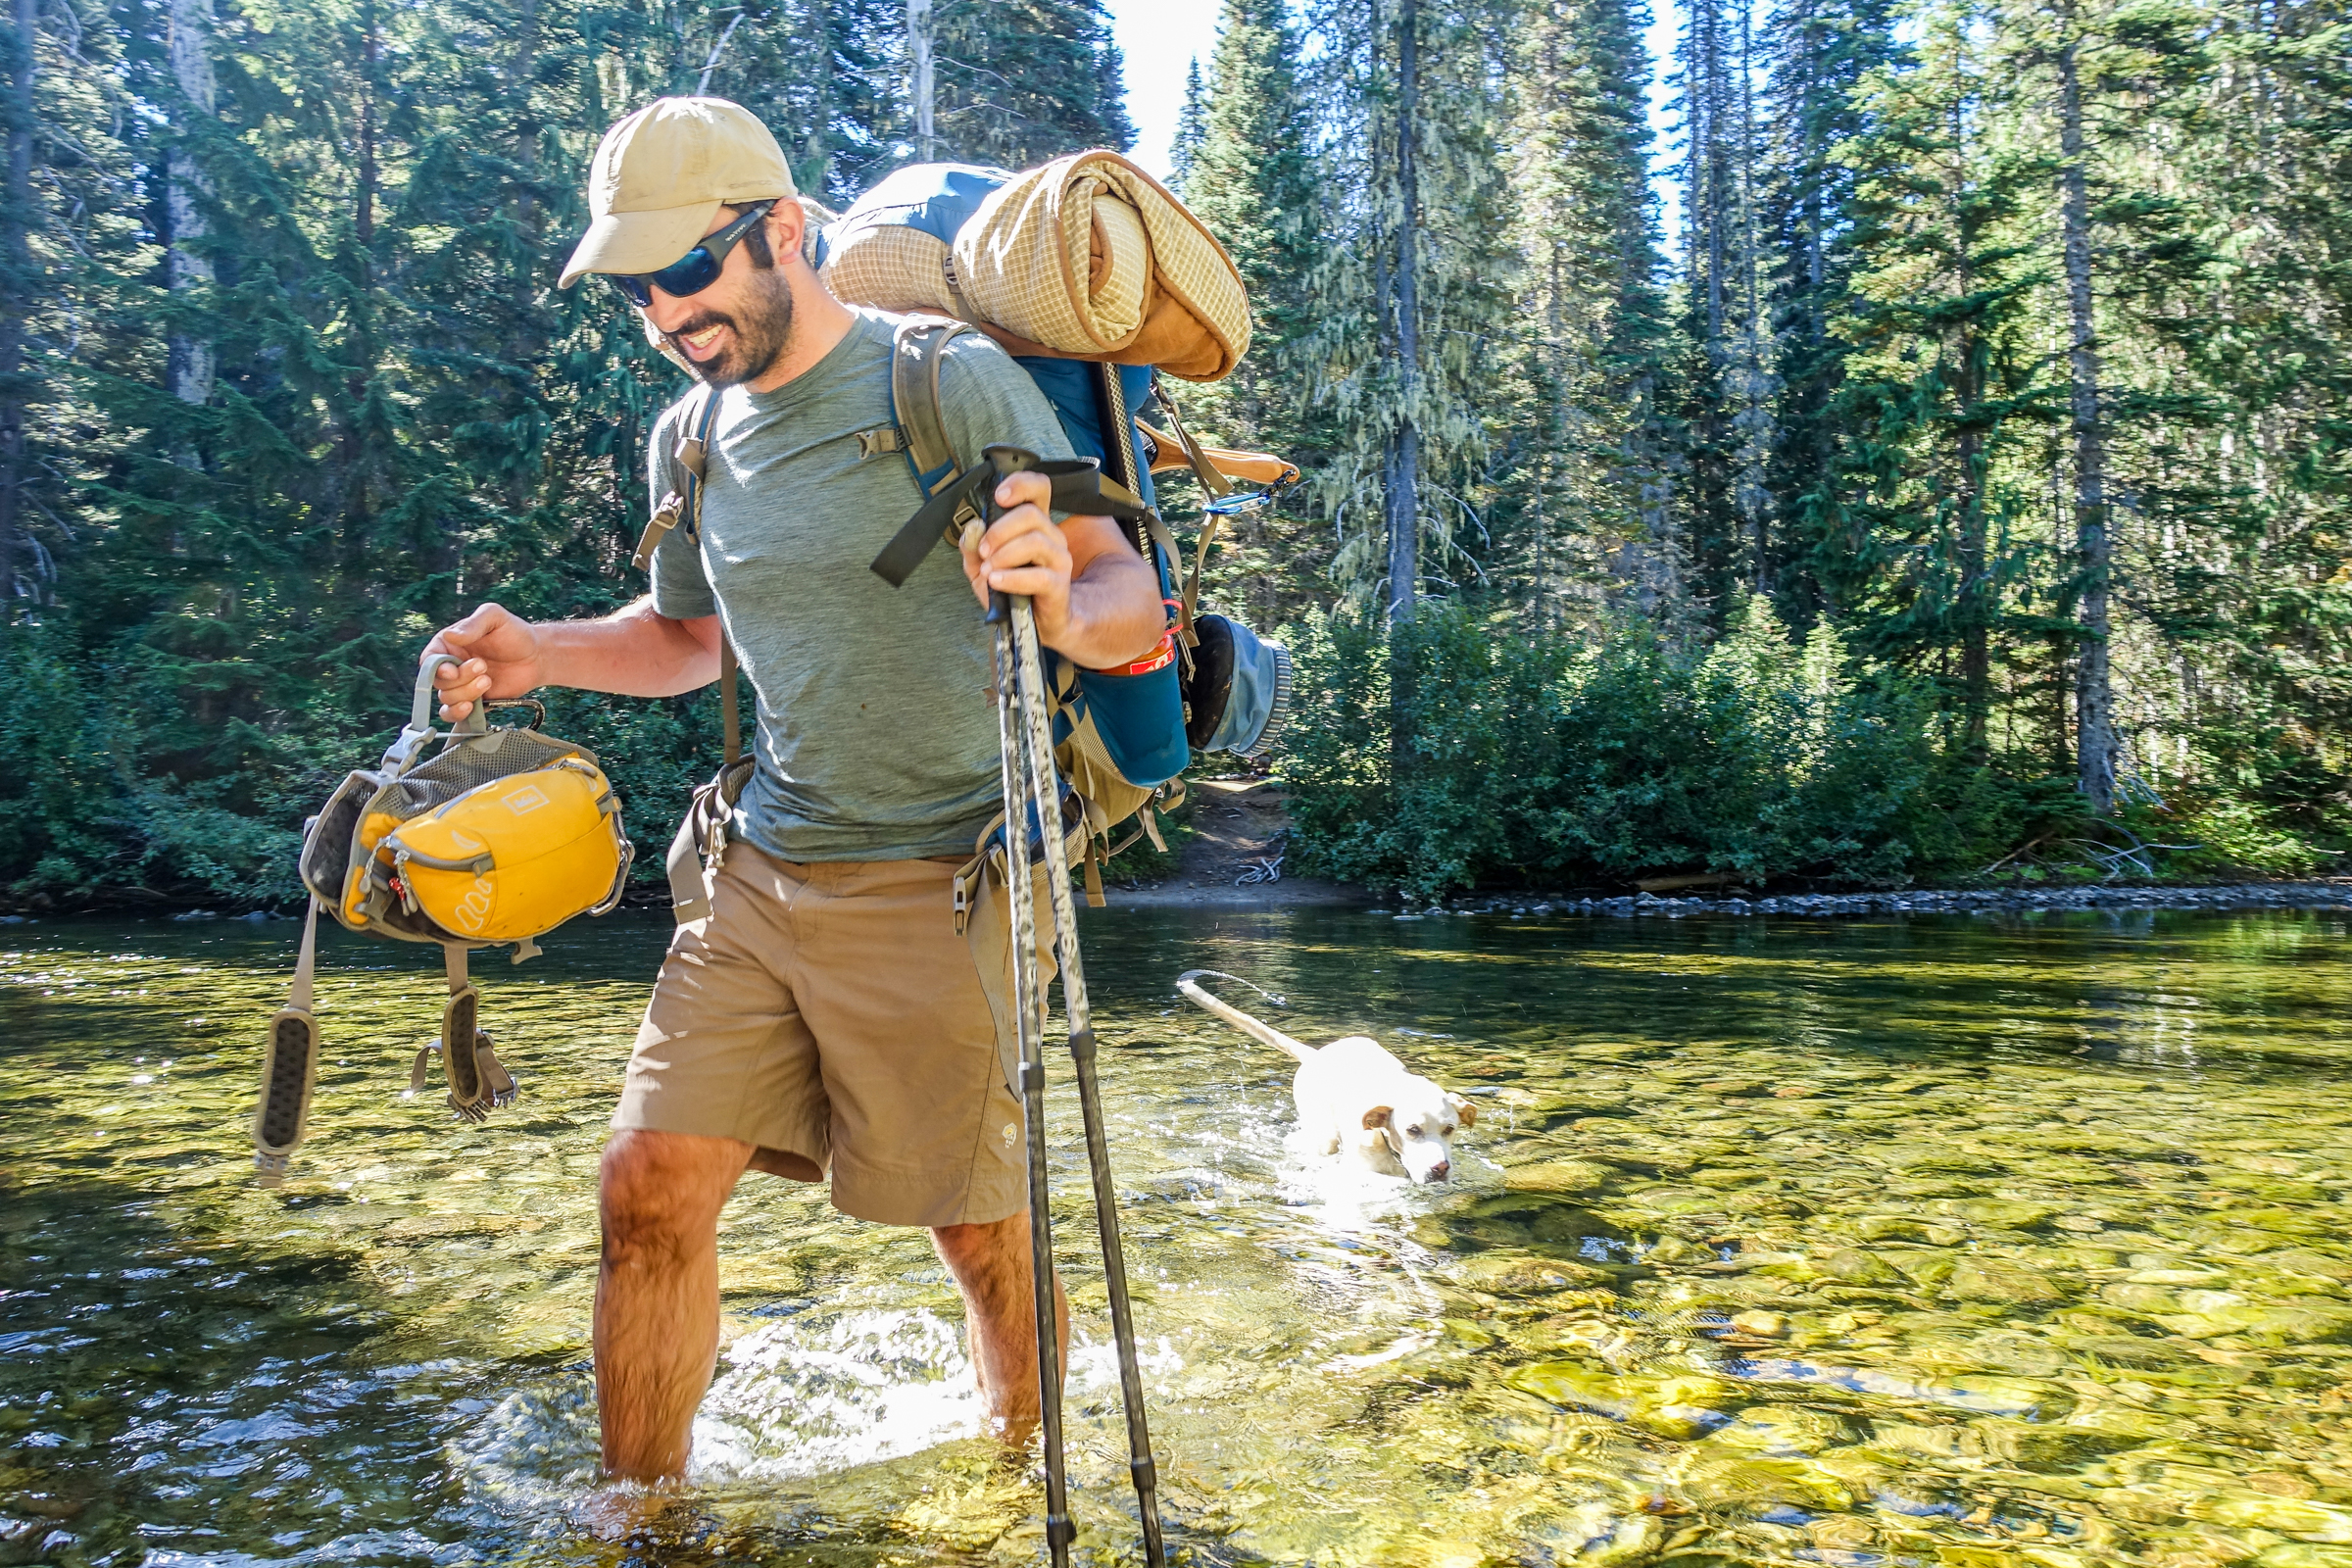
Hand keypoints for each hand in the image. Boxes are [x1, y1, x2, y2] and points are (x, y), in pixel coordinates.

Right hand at [425, 602, 543, 721]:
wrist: (537, 657)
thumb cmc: (515, 633)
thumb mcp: (494, 618)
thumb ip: (473, 624)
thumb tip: (449, 635)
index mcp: (449, 645)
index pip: (429, 660)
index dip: (435, 669)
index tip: (452, 671)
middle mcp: (452, 666)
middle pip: (438, 682)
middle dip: (460, 678)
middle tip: (484, 666)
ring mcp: (462, 685)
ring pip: (447, 699)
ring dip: (466, 693)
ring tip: (488, 680)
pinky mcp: (474, 702)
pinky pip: (454, 714)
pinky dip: (458, 713)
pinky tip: (471, 707)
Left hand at [960, 471, 1076, 642]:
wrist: (1031, 625)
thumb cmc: (1010, 589)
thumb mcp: (981, 565)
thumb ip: (972, 546)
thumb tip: (973, 527)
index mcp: (1035, 524)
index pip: (1039, 488)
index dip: (1021, 484)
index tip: (998, 496)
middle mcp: (1051, 536)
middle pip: (1031, 513)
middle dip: (1000, 530)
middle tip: (983, 550)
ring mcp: (1059, 560)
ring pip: (1035, 540)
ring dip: (1004, 554)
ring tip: (988, 570)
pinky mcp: (1059, 585)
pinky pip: (1038, 575)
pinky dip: (1012, 577)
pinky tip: (997, 581)